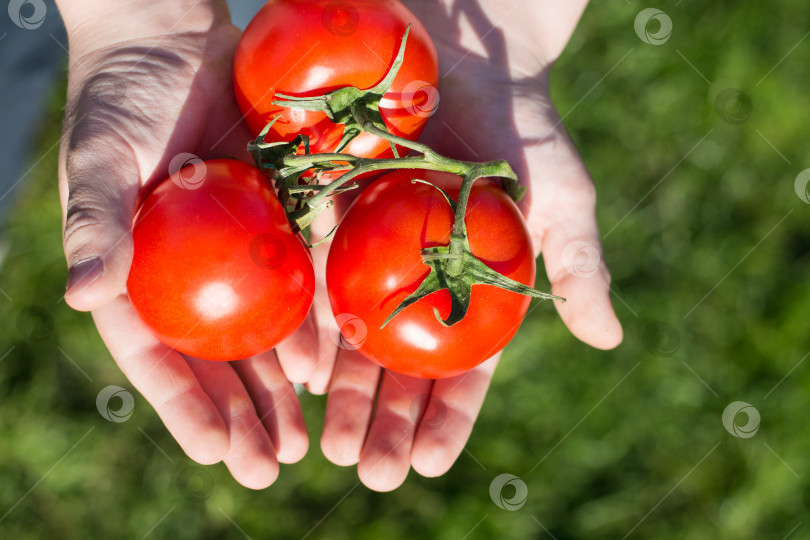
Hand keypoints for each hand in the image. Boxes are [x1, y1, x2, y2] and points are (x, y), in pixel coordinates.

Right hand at [57, 0, 314, 487]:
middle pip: (217, 360)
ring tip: (306, 441)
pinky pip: (298, 285)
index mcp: (137, 272)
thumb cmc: (124, 93)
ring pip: (261, 336)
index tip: (216, 453)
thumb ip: (97, 222)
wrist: (178, 37)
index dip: (184, 406)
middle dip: (242, 417)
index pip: (156, 355)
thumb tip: (80, 296)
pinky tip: (330, 369)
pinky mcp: (278, 222)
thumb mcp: (103, 154)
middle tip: (272, 468)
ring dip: (282, 390)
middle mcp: (189, 275)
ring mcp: (236, 254)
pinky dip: (312, 326)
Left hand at [313, 0, 622, 490]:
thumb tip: (607, 340)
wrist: (467, 54)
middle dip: (385, 420)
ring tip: (329, 445)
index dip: (446, 418)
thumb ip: (577, 265)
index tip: (429, 462)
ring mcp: (371, 252)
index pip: (461, 368)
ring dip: (341, 391)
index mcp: (472, 290)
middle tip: (371, 472)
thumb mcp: (561, 196)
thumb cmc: (522, 124)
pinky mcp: (330, 214)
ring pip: (352, 334)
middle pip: (399, 364)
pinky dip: (308, 323)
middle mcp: (418, 282)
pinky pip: (314, 277)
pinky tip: (296, 370)